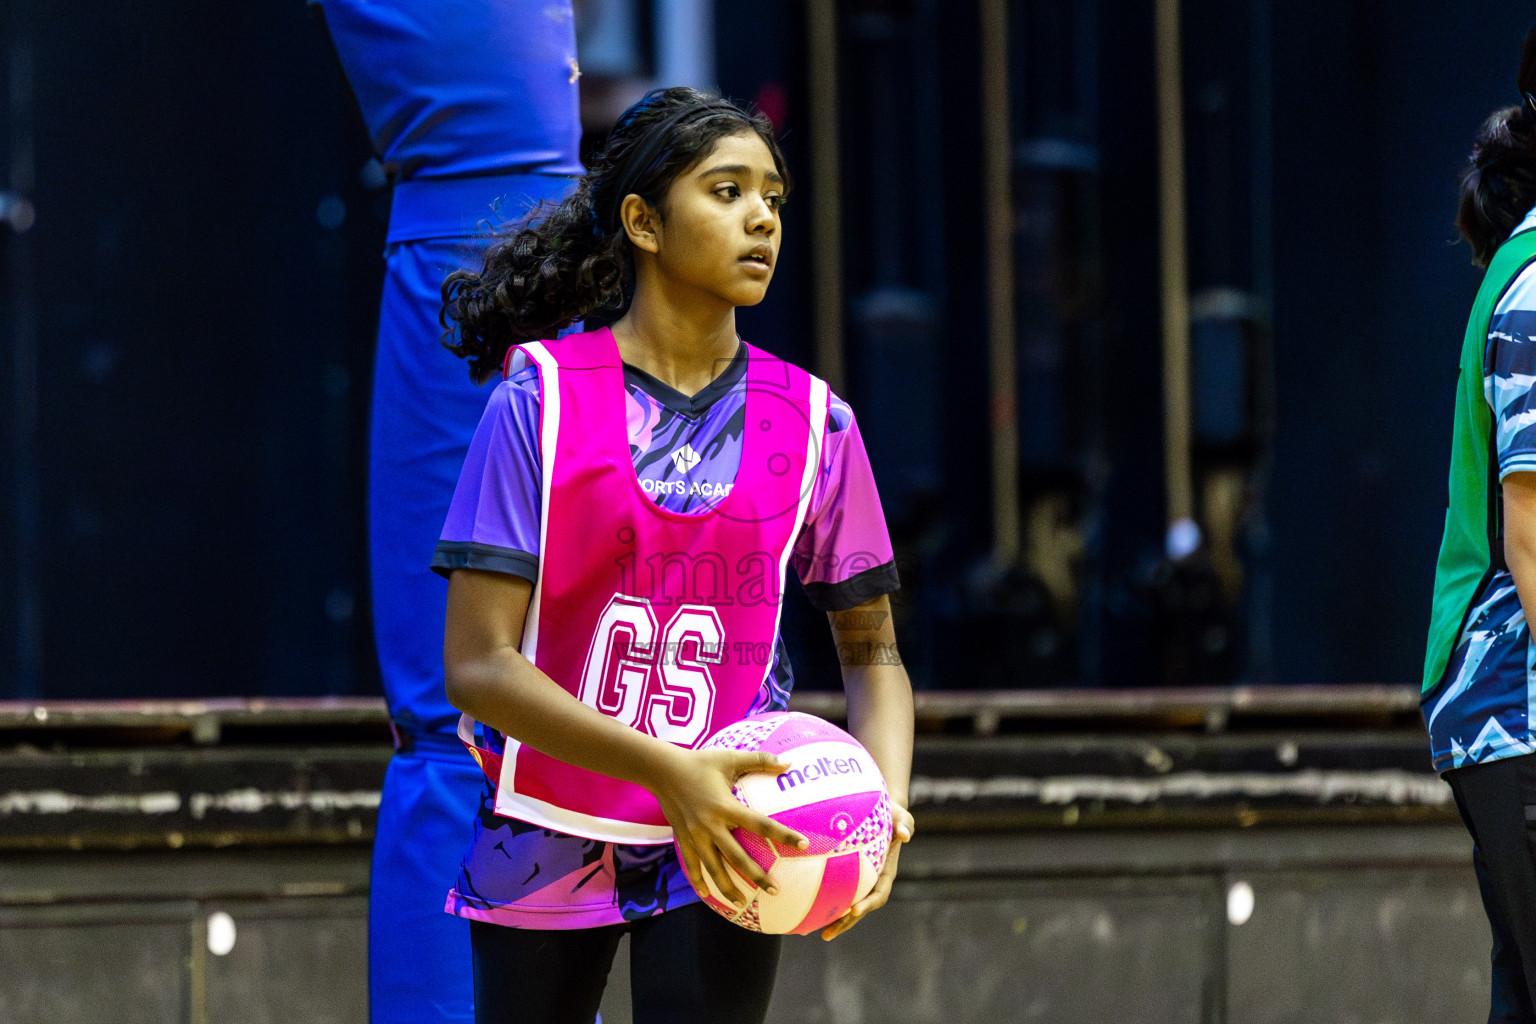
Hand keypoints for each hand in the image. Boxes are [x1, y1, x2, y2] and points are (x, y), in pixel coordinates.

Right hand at [649, 746, 809, 907]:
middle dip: (757, 876)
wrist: (662, 770)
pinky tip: (708, 895)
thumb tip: (789, 763)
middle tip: (775, 890)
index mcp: (726, 806)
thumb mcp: (730, 757)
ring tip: (742, 903)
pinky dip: (699, 881)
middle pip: (738, 857)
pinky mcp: (683, 839)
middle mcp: (711, 825)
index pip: (761, 824)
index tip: (804, 845)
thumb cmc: (699, 761)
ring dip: (728, 887)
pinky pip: (692, 865)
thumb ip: (760, 760)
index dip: (784, 835)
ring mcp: (695, 835)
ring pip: (714, 868)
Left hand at [820, 803, 913, 939]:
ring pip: (846, 905)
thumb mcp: (901, 816)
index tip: (854, 911)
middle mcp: (873, 882)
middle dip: (845, 923)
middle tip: (827, 934)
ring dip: (832, 920)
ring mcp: (861, 881)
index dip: (867, 904)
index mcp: (886, 873)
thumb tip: (905, 836)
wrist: (883, 813)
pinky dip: (824, 902)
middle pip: (860, 909)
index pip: (878, 894)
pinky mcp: (848, 876)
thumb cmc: (892, 814)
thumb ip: (905, 824)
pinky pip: (836, 892)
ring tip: (810, 932)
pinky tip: (805, 909)